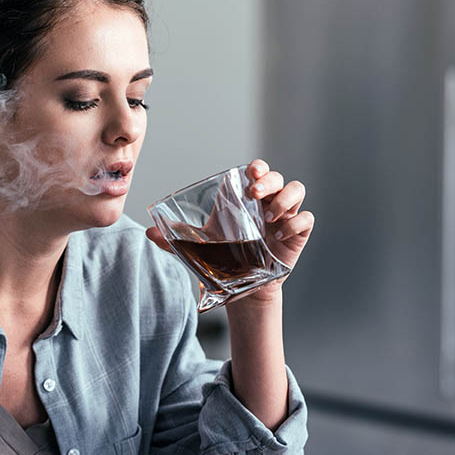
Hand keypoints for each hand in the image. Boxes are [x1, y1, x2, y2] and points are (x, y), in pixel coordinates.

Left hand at [145, 158, 313, 299]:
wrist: (243, 287)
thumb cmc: (224, 259)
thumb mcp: (199, 248)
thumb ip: (175, 239)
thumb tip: (148, 233)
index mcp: (244, 199)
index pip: (256, 171)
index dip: (256, 168)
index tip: (249, 174)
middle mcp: (266, 203)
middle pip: (276, 177)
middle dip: (269, 180)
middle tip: (255, 193)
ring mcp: (284, 216)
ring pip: (296, 189)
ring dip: (285, 198)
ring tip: (269, 216)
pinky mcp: (297, 234)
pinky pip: (306, 219)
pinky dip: (297, 222)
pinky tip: (281, 234)